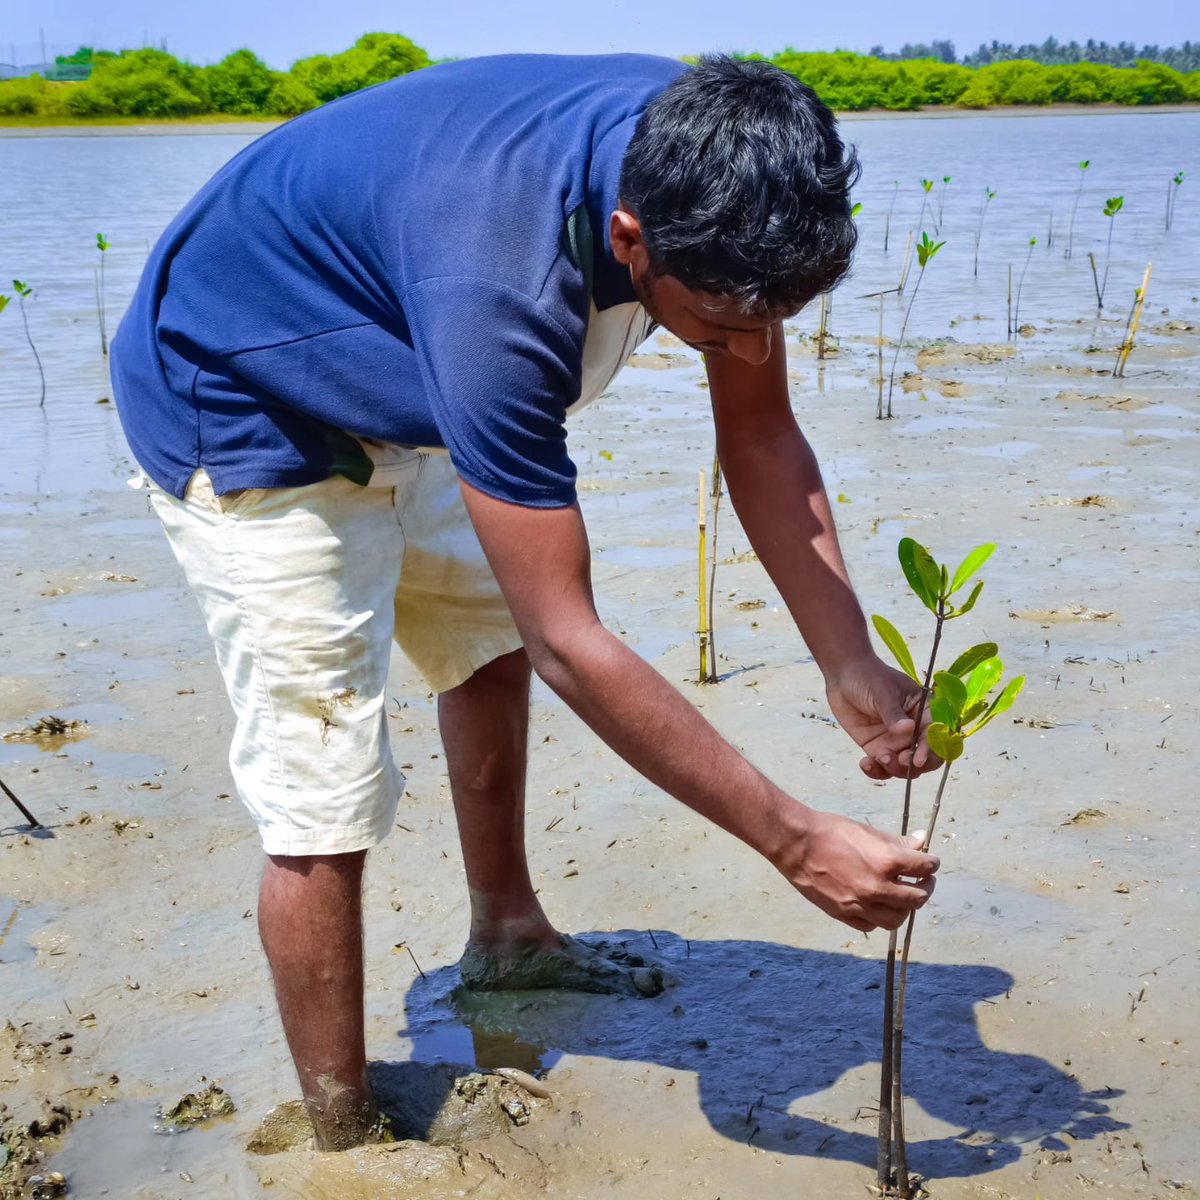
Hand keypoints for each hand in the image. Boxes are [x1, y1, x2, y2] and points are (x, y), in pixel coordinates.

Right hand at [776, 809, 938, 931]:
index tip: (930, 862)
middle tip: (924, 880)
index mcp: (886, 862)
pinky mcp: (843, 914)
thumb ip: (897, 841)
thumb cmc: (830, 831)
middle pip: (917, 898)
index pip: (924, 867)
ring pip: (897, 919)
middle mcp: (877, 888)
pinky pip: (871, 925)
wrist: (795, 844)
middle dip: (925, 887)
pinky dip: (879, 917)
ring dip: (906, 908)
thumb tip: (921, 842)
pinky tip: (878, 905)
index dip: (932, 863)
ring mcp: (860, 905)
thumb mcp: (867, 831)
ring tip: (903, 896)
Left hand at [824, 654, 939, 780]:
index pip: (935, 735)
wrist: (843, 676)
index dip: (931, 750)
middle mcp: (914, 731)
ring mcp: (895, 741)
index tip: (917, 759)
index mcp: (924, 712)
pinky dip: (876, 771)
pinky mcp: (877, 748)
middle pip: (925, 758)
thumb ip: (893, 712)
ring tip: (879, 758)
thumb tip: (908, 728)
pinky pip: (882, 766)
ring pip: (904, 767)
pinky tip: (865, 763)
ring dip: (895, 769)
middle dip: (915, 765)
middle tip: (900, 760)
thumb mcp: (883, 692)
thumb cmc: (869, 677)